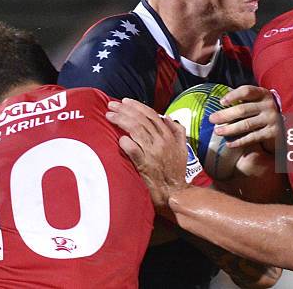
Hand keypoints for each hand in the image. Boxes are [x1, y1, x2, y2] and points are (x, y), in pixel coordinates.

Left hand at [106, 98, 188, 213]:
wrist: (174, 191)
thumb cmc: (176, 170)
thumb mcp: (182, 147)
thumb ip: (177, 130)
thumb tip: (167, 117)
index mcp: (169, 136)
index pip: (152, 115)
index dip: (137, 106)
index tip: (125, 101)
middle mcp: (160, 142)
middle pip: (141, 120)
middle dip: (125, 110)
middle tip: (111, 105)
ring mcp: (152, 153)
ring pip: (136, 131)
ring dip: (121, 121)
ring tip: (109, 116)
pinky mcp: (144, 165)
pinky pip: (133, 151)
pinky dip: (126, 143)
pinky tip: (119, 138)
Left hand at [209, 85, 281, 152]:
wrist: (286, 127)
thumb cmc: (264, 113)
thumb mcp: (258, 102)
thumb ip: (244, 100)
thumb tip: (221, 102)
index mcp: (263, 94)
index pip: (247, 91)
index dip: (233, 95)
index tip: (221, 102)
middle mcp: (269, 105)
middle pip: (243, 109)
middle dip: (225, 115)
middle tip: (212, 119)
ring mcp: (271, 119)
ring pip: (246, 124)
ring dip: (230, 129)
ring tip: (217, 131)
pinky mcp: (272, 133)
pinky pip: (252, 137)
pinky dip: (239, 141)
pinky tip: (229, 143)